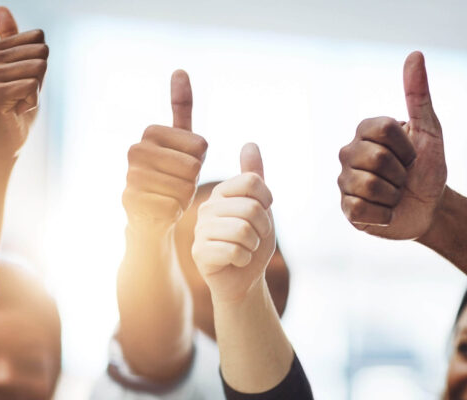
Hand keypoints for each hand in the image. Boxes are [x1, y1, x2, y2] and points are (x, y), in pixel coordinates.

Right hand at [0, 6, 47, 157]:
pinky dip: (33, 102)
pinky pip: (33, 86)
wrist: (8, 140)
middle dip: (40, 78)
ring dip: (37, 92)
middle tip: (23, 95)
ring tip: (19, 102)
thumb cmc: (19, 106)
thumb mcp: (23, 69)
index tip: (24, 82)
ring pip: (38, 69)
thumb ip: (14, 39)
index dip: (40, 65)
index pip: (39, 40)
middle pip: (41, 53)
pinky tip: (18, 110)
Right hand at [122, 70, 207, 233]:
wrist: (149, 216)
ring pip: (184, 187)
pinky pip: (174, 207)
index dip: (199, 161)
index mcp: (150, 132)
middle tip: (176, 184)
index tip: (183, 166)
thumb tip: (180, 69)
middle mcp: (135, 151)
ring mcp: (131, 177)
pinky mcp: (131, 203)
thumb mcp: (181, 142)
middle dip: (192, 180)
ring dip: (184, 197)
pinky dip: (174, 212)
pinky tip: (162, 211)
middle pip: (193, 167)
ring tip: (168, 196)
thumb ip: (181, 108)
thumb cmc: (170, 176)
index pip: (200, 146)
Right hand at [192, 143, 274, 303]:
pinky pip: (234, 250)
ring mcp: (200, 230)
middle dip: (262, 228)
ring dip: (253, 245)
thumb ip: (254, 176)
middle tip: (254, 238)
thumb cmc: (252, 241)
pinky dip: (244, 259)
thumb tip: (250, 143)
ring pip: (243, 230)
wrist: (243, 278)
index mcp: (221, 192)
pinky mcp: (199, 252)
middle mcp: (207, 207)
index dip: (267, 201)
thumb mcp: (260, 206)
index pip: (253, 182)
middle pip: (251, 208)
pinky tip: (235, 261)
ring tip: (245, 249)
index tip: (263, 214)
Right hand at [338, 51, 446, 239]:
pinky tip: (386, 212)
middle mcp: (348, 153)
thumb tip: (415, 54)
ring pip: (369, 186)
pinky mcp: (346, 209)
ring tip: (395, 194)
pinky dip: (383, 215)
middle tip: (404, 177)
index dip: (407, 147)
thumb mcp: (429, 130)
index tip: (412, 155)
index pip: (384, 130)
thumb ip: (418, 94)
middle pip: (377, 159)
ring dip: (394, 195)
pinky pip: (361, 210)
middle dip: (402, 173)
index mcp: (365, 131)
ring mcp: (344, 181)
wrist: (429, 208)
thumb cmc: (428, 167)